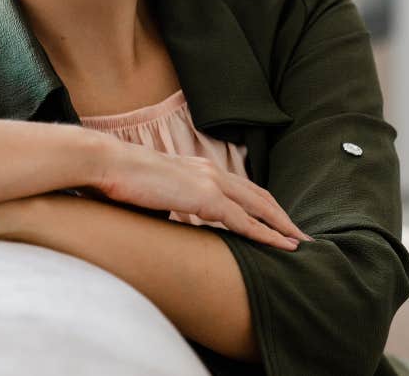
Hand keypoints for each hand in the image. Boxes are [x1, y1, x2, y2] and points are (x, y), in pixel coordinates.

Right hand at [96, 137, 313, 250]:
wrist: (108, 163)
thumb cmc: (120, 179)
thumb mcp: (152, 191)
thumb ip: (168, 202)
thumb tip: (168, 219)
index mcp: (198, 168)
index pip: (240, 188)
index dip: (262, 206)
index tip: (277, 223)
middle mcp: (210, 170)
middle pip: (258, 195)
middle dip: (281, 217)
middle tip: (300, 236)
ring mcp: (210, 181)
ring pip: (259, 206)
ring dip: (282, 226)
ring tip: (300, 244)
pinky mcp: (205, 196)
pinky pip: (244, 220)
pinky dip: (266, 234)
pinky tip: (281, 246)